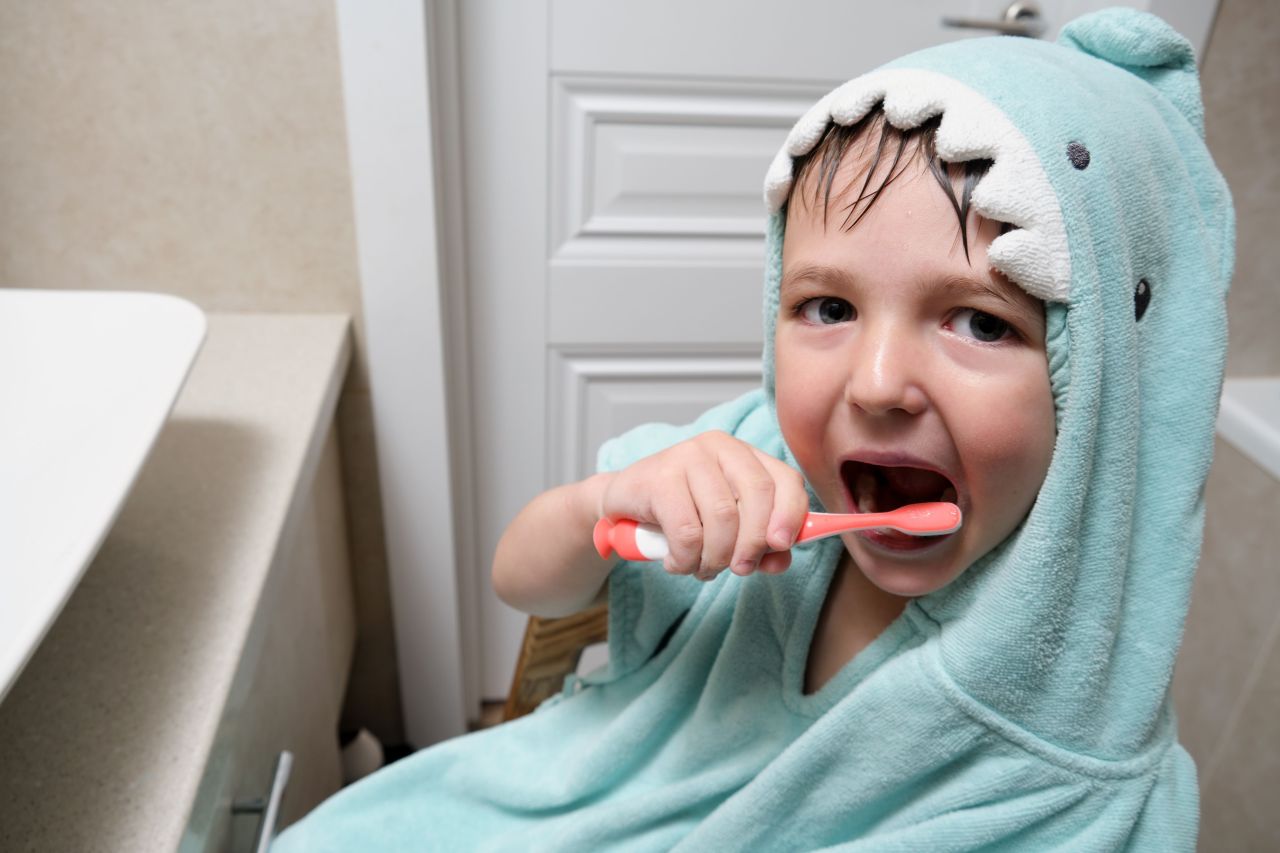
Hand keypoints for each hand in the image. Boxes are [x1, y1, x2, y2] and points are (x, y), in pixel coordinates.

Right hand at [597, 431, 809, 581]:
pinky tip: (675, 562)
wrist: (623, 504)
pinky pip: (687, 532)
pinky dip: (685, 559)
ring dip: (715, 558)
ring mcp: (687, 457)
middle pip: (757, 496)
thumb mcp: (726, 528)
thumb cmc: (682, 513)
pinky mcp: (659, 478)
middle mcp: (718, 447)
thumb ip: (760, 544)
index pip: (784, 479)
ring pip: (722, 519)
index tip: (781, 546)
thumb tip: (781, 560)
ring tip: (701, 568)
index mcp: (743, 454)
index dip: (791, 514)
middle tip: (739, 569)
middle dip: (752, 544)